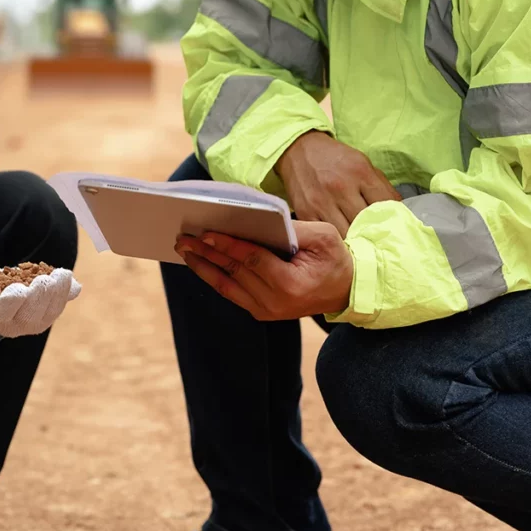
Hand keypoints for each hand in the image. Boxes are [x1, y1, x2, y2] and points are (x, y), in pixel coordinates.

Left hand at [0, 268, 80, 337]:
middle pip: (30, 316)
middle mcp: (15, 324)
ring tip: (21, 288)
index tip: (63, 274)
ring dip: (14, 300)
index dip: (59, 294)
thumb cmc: (11, 293)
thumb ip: (54, 290)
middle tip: (45, 279)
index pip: (52, 311)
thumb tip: (77, 287)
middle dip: (40, 297)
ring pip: (5, 313)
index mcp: (35, 321)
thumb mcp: (34, 290)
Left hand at [176, 221, 352, 320]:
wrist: (347, 290)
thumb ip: (291, 229)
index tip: (205, 233)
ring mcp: (266, 310)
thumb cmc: (335, 258)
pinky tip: (201, 262)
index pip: (250, 260)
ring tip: (185, 251)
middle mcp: (274, 302)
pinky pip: (232, 292)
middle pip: (233, 272)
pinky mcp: (261, 312)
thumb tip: (254, 218)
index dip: (226, 246)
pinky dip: (215, 276)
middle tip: (183, 239)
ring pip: (226, 286)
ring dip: (203, 267)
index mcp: (289, 284)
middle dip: (206, 254)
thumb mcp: (322, 236)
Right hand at [276, 131, 400, 237]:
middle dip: (372, 233)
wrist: (299, 151)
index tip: (392, 228)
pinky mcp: (305, 212)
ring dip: (354, 241)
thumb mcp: (362, 163)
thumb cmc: (335, 159)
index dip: (391, 219)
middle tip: (377, 242)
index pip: (385, 204)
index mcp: (360, 172)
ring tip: (359, 246)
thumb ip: (380, 186)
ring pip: (345, 234)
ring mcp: (321, 201)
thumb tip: (398, 211)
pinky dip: (334, 240)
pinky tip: (340, 241)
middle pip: (365, 223)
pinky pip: (325, 233)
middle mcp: (341, 187)